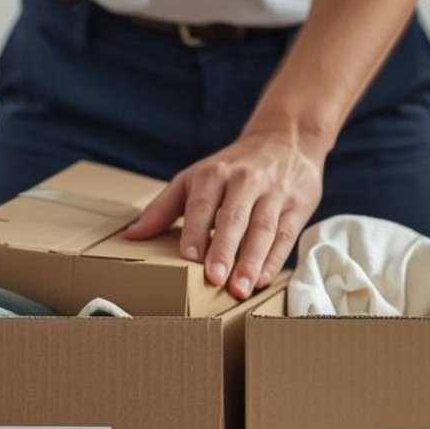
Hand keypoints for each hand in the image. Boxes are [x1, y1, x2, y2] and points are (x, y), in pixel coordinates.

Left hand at [123, 129, 325, 298]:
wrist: (286, 139)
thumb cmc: (231, 168)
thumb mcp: (195, 177)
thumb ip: (164, 207)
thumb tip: (131, 236)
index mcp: (215, 173)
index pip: (203, 205)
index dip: (196, 232)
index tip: (189, 259)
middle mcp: (246, 181)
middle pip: (234, 218)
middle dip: (224, 250)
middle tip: (215, 279)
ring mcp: (275, 193)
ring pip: (263, 230)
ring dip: (251, 261)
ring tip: (240, 288)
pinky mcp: (298, 205)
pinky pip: (285, 236)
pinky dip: (275, 260)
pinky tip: (263, 279)